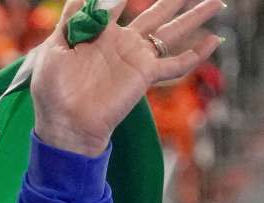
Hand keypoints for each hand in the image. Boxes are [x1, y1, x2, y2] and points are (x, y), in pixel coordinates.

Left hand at [31, 0, 223, 156]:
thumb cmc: (53, 90)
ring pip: (171, 32)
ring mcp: (136, 58)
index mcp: (98, 34)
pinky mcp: (145, 74)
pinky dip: (196, 54)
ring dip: (194, 17)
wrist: (65, 122)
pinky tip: (214, 41)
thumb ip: (69, 22)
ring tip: (215, 3)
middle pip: (154, 14)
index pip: (115, 6)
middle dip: (172, 1)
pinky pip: (177, 63)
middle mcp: (121, 43)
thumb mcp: (53, 50)